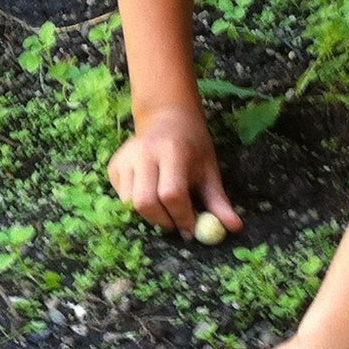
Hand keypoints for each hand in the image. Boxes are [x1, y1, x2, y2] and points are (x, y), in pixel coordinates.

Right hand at [108, 106, 240, 238]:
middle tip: (175, 225)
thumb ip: (218, 201)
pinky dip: (136, 206)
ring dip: (149, 215)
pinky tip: (150, 195)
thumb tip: (234, 228)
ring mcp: (125, 158)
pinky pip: (121, 197)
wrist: (167, 118)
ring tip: (164, 209)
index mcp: (172, 151)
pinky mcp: (114, 166)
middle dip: (162, 221)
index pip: (172, 194)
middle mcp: (144, 153)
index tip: (190, 230)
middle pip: (145, 202)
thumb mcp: (209, 170)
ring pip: (130, 203)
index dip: (181, 217)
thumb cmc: (192, 147)